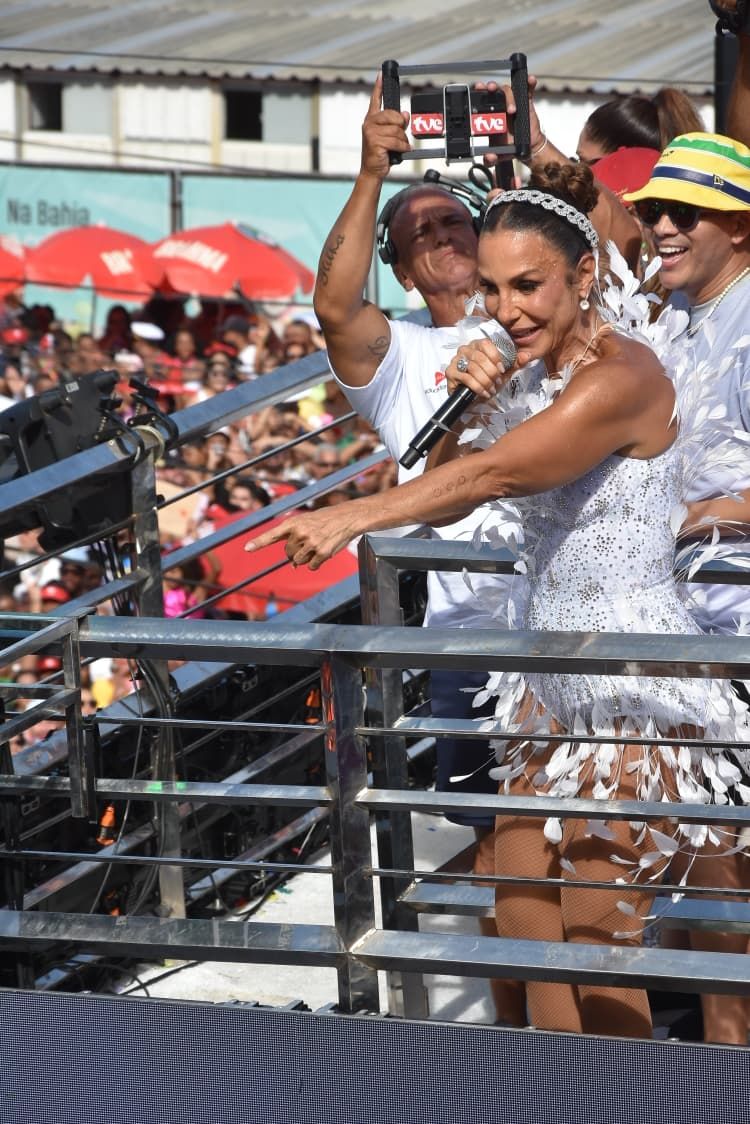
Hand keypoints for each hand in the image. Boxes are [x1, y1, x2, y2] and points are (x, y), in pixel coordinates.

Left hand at [245, 506, 362, 569]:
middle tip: (308, 542)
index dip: (259, 542)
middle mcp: (300, 532)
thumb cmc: (324, 520)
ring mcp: (311, 543)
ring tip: (316, 546)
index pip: (272, 534)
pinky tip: (323, 552)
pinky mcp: (322, 552)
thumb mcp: (305, 522)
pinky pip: (311, 566)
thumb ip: (294, 538)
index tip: (247, 548)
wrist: (346, 518)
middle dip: (296, 552)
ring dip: (306, 558)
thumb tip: (292, 564)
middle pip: (288, 553)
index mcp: (293, 523)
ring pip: (298, 561)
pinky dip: (316, 563)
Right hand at [360, 74, 410, 180]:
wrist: (372, 171)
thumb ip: (396, 124)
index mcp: (371, 119)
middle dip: (401, 127)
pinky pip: (397, 141)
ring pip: (397, 130)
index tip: (381, 74)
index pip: (376, 99)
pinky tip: (400, 151)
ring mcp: (371, 132)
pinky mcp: (375, 142)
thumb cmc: (380, 154)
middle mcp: (369, 123)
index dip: (379, 87)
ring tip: (397, 147)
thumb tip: (405, 115)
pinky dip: (402, 147)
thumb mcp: (389, 136)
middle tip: (399, 136)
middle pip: (394, 115)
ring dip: (402, 140)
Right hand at [446, 338, 524, 398]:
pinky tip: (484, 393)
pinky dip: (478, 387)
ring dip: (485, 381)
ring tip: (491, 389)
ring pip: (473, 368)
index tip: (502, 370)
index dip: (495, 357)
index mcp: (478, 345)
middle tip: (497, 382)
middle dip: (491, 373)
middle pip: (480, 357)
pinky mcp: (451, 373)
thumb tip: (527, 355)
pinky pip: (466, 379)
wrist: (474, 398)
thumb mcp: (503, 373)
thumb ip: (515, 364)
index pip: (486, 344)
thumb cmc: (487, 381)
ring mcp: (456, 360)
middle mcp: (465, 349)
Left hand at [480, 74, 543, 170]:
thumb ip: (490, 159)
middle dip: (491, 87)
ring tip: (512, 109)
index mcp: (491, 115)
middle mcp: (501, 106)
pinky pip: (528, 90)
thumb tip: (488, 158)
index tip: (477, 88)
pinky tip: (531, 80)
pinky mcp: (526, 102)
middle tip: (490, 88)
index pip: (483, 100)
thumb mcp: (498, 156)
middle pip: (495, 91)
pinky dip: (530, 84)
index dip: (479, 93)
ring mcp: (514, 102)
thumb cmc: (510, 147)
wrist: (527, 148)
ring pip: (509, 91)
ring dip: (510, 96)